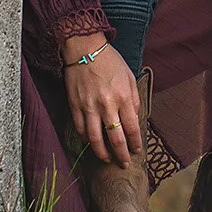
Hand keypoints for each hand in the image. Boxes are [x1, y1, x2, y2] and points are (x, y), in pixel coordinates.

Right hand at [63, 33, 141, 166]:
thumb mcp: (129, 76)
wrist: (84, 48)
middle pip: (115, 139)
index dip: (135, 143)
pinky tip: (90, 143)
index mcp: (123, 97)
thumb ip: (134, 98)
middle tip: (124, 163)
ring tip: (106, 159)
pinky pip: (80, 128)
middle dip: (121, 155)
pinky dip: (85, 139)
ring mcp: (89, 107)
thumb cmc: (109, 61)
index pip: (132, 128)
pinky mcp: (75, 105)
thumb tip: (135, 117)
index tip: (136, 151)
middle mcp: (107, 105)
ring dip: (102, 153)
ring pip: (95, 139)